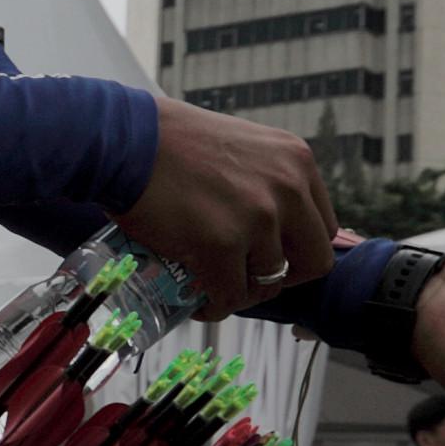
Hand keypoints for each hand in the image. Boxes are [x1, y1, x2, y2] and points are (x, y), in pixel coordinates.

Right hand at [114, 97, 339, 318]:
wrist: (123, 139)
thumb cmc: (169, 140)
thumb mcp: (242, 146)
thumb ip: (266, 179)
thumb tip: (273, 225)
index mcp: (296, 161)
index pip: (321, 226)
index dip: (296, 249)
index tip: (268, 255)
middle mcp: (287, 188)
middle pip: (313, 262)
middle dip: (281, 277)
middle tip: (248, 276)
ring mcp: (257, 218)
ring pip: (268, 283)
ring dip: (241, 291)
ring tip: (214, 286)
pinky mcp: (221, 245)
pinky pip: (229, 296)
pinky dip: (215, 306)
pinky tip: (198, 302)